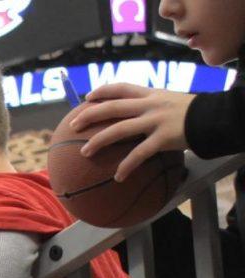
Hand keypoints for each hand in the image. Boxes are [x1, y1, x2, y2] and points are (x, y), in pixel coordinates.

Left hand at [69, 84, 194, 181]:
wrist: (216, 117)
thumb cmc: (193, 112)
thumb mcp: (171, 101)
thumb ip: (153, 106)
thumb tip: (136, 117)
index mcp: (151, 94)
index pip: (122, 87)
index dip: (102, 90)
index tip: (87, 96)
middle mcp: (150, 105)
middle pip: (112, 107)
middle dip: (89, 115)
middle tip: (73, 125)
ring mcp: (155, 120)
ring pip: (119, 129)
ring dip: (98, 141)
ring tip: (84, 153)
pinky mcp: (163, 138)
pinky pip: (139, 154)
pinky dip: (127, 166)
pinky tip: (118, 177)